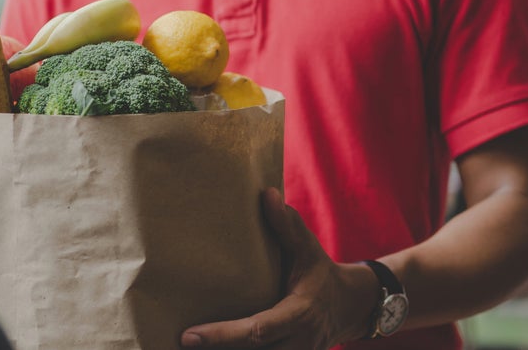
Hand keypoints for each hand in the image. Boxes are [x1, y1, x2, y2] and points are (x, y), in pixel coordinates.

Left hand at [180, 188, 377, 348]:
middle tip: (178, 344)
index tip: (189, 335)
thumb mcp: (307, 247)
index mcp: (300, 312)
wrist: (349, 305)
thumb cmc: (319, 271)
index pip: (257, 331)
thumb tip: (266, 194)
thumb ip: (286, 225)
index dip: (223, 335)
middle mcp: (299, 341)